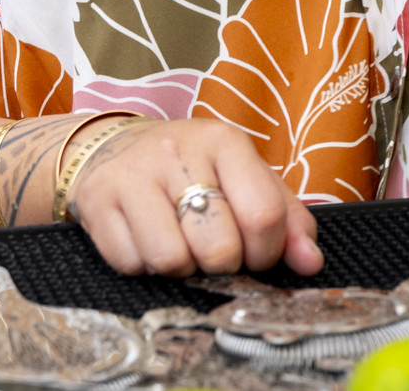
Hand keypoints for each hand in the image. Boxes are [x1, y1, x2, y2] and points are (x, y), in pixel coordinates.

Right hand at [68, 116, 321, 277]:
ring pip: (172, 260)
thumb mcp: (245, 179)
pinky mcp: (98, 199)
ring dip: (181, 268)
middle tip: (211, 249)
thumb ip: (287, 219)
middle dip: (222, 265)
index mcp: (224, 141)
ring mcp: (134, 174)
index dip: (266, 253)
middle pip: (220, 248)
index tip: (255, 254)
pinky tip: (144, 240)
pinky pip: (131, 264)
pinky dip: (142, 266)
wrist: (113, 147)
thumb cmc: (192, 171)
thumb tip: (310, 263)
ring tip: (178, 243)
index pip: (264, 215)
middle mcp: (178, 151)